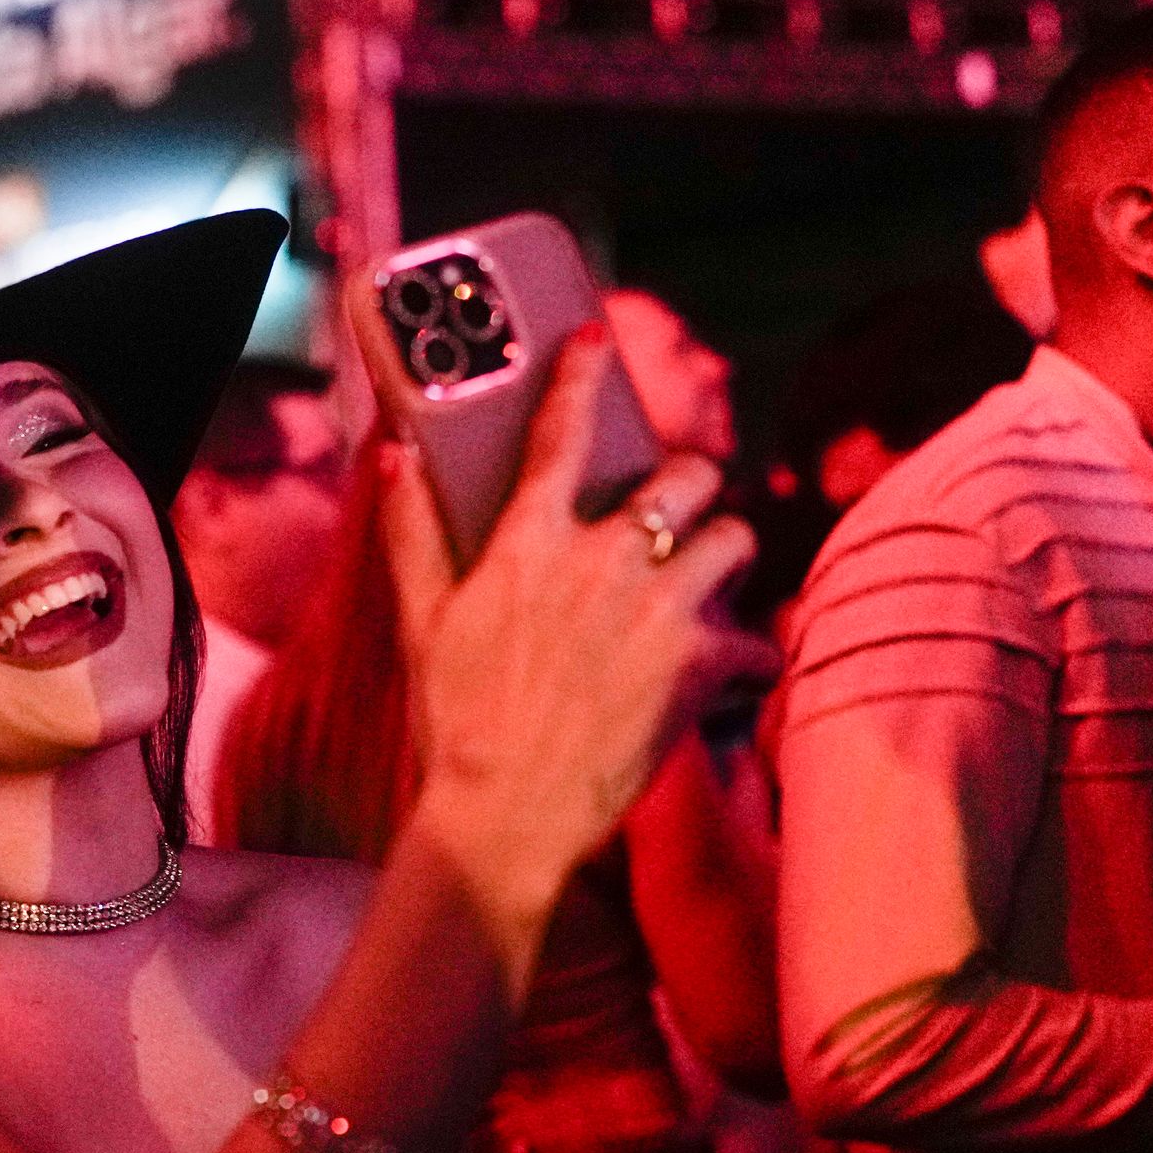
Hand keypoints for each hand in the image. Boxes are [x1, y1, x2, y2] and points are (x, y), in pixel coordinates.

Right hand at [380, 324, 756, 915]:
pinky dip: (752, 658)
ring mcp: (657, 611)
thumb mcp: (423, 621)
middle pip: (687, 478)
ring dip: (726, 558)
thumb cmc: (455, 720)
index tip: (592, 339)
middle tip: (673, 518)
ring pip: (736, 541)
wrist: (503, 814)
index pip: (560, 432)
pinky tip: (733, 674)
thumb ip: (413, 533)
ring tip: (703, 586)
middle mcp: (600, 562)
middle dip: (689, 490)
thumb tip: (394, 457)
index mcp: (529, 543)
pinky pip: (757, 641)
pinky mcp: (699, 667)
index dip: (579, 373)